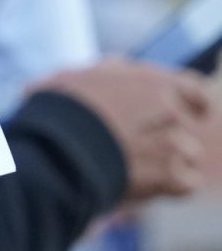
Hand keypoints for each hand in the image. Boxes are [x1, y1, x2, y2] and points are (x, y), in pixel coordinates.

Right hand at [32, 57, 209, 201]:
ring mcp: (173, 143)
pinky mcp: (170, 175)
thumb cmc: (59, 110)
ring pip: (188, 154)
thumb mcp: (81, 76)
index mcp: (153, 82)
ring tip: (134, 166)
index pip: (195, 90)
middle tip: (138, 146)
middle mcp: (170, 109)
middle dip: (166, 135)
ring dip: (168, 161)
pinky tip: (146, 184)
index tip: (188, 114)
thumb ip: (111, 71)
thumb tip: (121, 64)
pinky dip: (169, 185)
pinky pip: (186, 182)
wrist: (54, 148)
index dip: (193, 104)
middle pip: (186, 125)